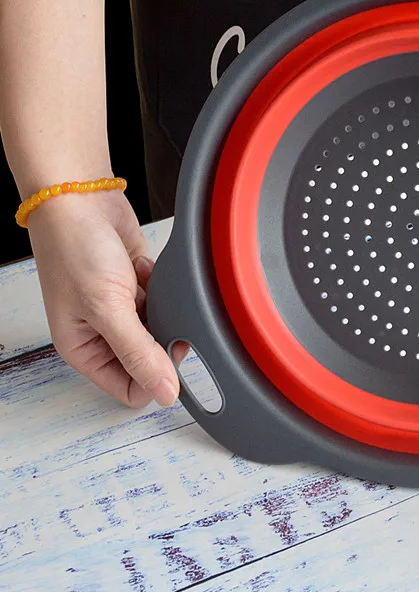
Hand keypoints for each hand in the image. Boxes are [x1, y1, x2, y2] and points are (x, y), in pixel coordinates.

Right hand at [27, 190, 188, 407]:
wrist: (79, 198)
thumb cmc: (74, 249)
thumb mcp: (106, 308)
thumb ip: (138, 353)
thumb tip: (164, 394)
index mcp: (85, 350)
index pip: (130, 389)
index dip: (155, 378)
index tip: (171, 355)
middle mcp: (104, 333)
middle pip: (150, 359)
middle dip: (163, 338)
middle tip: (167, 315)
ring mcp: (123, 308)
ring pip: (162, 328)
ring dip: (163, 309)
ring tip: (147, 288)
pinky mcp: (139, 284)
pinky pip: (166, 298)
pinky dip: (162, 285)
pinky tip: (145, 269)